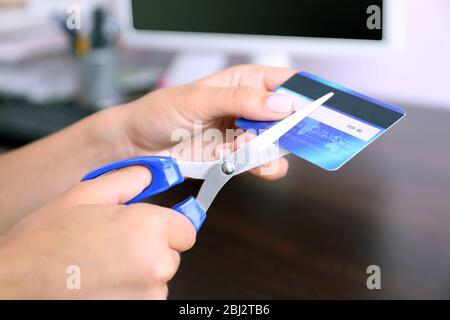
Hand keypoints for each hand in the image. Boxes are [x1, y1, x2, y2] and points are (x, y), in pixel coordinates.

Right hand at [0, 166, 194, 298]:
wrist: (14, 286)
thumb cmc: (44, 244)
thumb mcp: (84, 195)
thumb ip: (127, 179)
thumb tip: (152, 174)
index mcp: (146, 229)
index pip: (187, 228)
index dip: (169, 225)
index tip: (154, 227)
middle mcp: (154, 265)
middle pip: (172, 253)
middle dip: (151, 247)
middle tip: (115, 244)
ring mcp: (147, 296)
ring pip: (158, 277)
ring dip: (139, 271)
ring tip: (101, 265)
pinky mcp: (138, 313)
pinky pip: (145, 297)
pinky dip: (130, 291)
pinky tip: (101, 283)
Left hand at [104, 64, 296, 179]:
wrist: (140, 146)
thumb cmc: (161, 112)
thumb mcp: (198, 99)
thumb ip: (241, 100)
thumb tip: (281, 103)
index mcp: (245, 82)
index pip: (287, 82)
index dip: (306, 94)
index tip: (318, 110)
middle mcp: (250, 107)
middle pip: (290, 117)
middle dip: (291, 130)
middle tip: (278, 136)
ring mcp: (246, 133)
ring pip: (279, 144)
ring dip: (265, 149)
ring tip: (236, 146)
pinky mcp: (238, 157)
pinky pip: (262, 164)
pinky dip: (254, 165)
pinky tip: (228, 159)